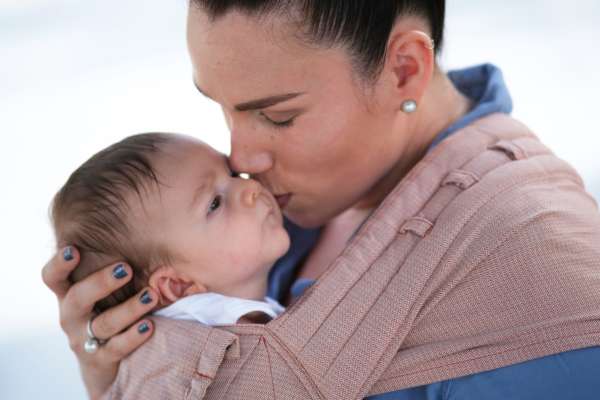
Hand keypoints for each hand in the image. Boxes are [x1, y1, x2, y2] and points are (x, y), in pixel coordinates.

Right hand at [41, 246, 158, 398]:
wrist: (103, 360)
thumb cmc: (107, 309)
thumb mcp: (102, 290)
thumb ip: (111, 266)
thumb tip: (142, 228)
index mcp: (68, 294)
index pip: (53, 277)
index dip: (59, 264)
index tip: (73, 249)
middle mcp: (71, 316)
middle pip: (77, 298)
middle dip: (101, 282)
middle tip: (126, 268)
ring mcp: (84, 338)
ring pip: (104, 323)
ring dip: (130, 308)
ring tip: (151, 296)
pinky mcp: (100, 358)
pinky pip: (117, 347)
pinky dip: (134, 335)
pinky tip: (150, 324)